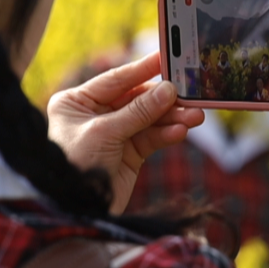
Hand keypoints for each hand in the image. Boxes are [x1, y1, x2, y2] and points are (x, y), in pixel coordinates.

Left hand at [47, 52, 204, 213]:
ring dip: (172, 118)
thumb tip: (168, 90)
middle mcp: (95, 115)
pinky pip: (152, 138)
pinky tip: (181, 131)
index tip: (167, 57)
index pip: (116, 79)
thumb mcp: (103, 133)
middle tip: (190, 94)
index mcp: (77, 102)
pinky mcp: (128, 154)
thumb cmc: (74, 167)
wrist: (73, 211)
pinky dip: (167, 135)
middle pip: (137, 99)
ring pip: (149, 119)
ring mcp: (113, 134)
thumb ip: (138, 111)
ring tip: (195, 116)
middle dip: (164, 100)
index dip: (143, 68)